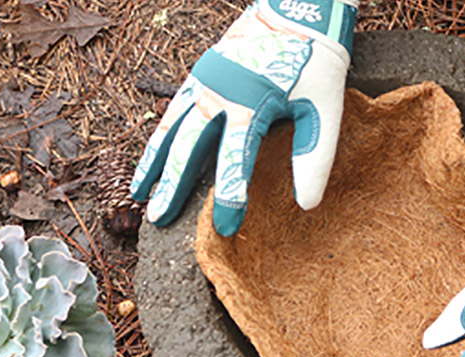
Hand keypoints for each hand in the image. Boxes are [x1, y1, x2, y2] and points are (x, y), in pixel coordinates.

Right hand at [131, 0, 357, 234]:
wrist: (299, 9)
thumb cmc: (316, 62)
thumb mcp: (325, 109)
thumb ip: (314, 157)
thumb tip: (307, 204)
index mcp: (251, 103)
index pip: (235, 161)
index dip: (230, 197)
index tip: (226, 228)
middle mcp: (220, 93)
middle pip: (189, 149)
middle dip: (173, 187)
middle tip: (159, 221)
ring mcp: (206, 81)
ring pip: (171, 129)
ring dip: (154, 164)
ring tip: (139, 195)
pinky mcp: (201, 72)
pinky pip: (173, 110)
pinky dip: (159, 136)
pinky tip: (151, 158)